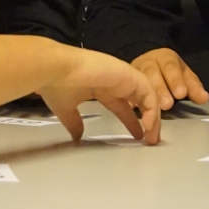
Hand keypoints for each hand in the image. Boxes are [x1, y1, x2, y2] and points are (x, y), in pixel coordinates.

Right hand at [40, 48, 160, 144]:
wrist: (55, 68)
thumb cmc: (56, 84)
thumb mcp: (66, 109)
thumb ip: (74, 122)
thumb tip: (76, 137)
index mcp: (101, 88)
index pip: (123, 106)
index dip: (132, 121)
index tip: (139, 136)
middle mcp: (115, 81)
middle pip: (140, 101)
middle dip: (148, 120)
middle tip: (151, 139)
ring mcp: (123, 76)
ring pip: (148, 96)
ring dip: (153, 117)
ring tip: (153, 136)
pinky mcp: (129, 74)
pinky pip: (149, 92)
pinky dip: (152, 109)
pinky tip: (148, 125)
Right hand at [131, 47, 208, 110]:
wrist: (149, 64)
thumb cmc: (169, 73)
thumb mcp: (184, 76)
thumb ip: (193, 87)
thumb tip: (204, 98)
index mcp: (165, 57)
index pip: (171, 66)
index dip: (175, 80)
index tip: (181, 94)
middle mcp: (148, 61)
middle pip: (152, 73)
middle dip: (160, 89)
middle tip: (167, 105)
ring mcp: (134, 71)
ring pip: (137, 81)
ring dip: (144, 96)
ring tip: (151, 111)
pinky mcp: (125, 82)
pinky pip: (126, 91)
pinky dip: (129, 102)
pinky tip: (132, 111)